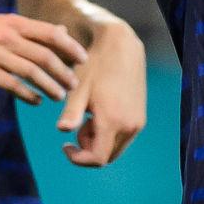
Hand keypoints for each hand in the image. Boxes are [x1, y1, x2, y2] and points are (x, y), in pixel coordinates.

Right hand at [0, 13, 88, 106]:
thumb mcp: (2, 26)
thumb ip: (32, 31)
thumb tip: (63, 32)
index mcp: (14, 22)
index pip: (51, 33)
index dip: (70, 47)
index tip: (83, 60)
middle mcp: (6, 35)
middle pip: (45, 55)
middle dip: (64, 71)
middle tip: (74, 85)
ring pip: (31, 72)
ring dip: (49, 86)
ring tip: (59, 97)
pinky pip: (12, 85)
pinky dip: (28, 94)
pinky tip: (36, 101)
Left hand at [57, 18, 146, 166]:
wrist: (121, 45)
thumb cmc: (95, 64)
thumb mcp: (79, 88)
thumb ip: (71, 113)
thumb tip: (62, 130)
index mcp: (113, 121)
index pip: (96, 158)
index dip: (78, 158)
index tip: (64, 145)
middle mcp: (130, 125)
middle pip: (106, 156)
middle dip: (88, 148)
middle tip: (78, 124)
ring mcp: (138, 121)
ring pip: (116, 147)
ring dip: (99, 140)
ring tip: (88, 114)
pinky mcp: (141, 115)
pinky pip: (124, 136)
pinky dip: (110, 132)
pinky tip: (100, 110)